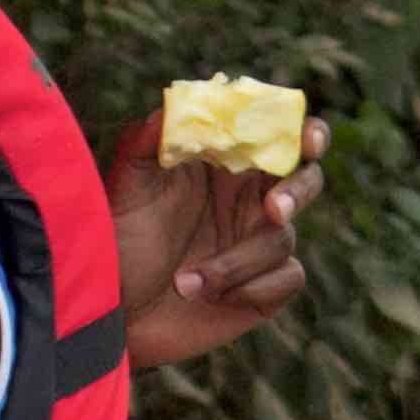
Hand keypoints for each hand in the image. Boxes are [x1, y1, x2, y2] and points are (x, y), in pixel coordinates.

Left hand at [103, 107, 327, 371]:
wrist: (112, 312)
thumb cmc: (117, 240)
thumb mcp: (125, 186)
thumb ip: (145, 141)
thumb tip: (170, 108)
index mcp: (225, 164)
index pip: (279, 136)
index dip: (304, 133)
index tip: (307, 140)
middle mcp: (249, 200)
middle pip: (306, 180)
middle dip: (297, 191)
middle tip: (271, 209)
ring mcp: (258, 244)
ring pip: (283, 238)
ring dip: (236, 263)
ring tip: (184, 282)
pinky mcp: (265, 287)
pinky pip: (287, 278)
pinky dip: (251, 286)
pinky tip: (207, 296)